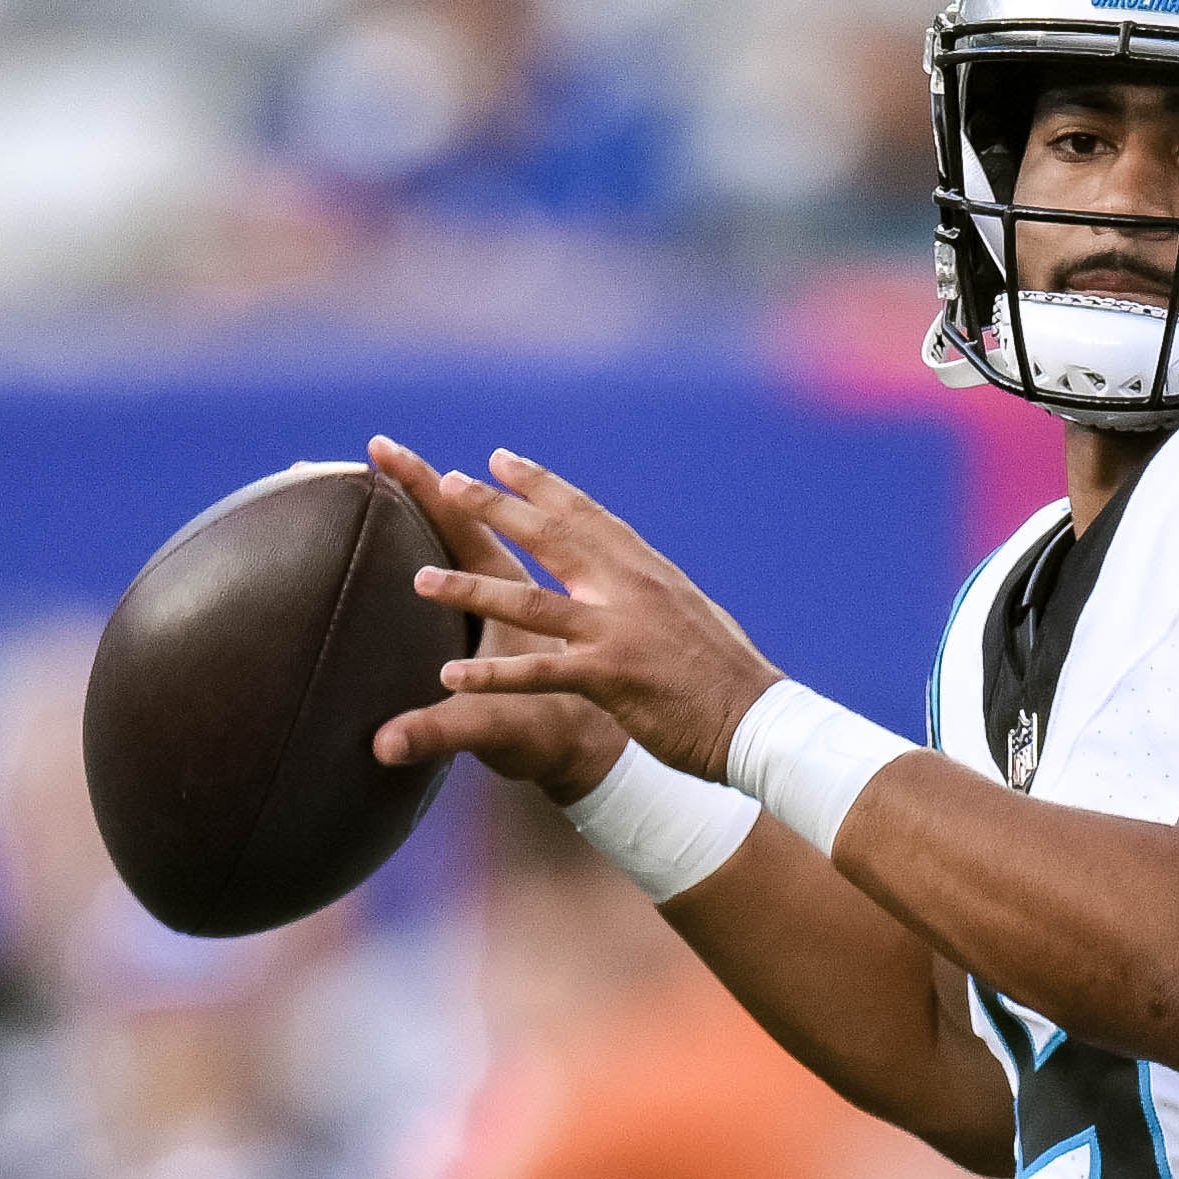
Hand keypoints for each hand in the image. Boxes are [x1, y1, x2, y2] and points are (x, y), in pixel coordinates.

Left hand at [369, 442, 776, 786]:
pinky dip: (493, 675)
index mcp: (647, 571)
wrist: (758, 720)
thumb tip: (633, 577)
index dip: (540, 484)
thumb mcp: (689, 613)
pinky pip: (539, 673)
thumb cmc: (726, 675)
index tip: (500, 457)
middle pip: (550, 538)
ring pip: (530, 603)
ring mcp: (618, 631)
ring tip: (420, 581)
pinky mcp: (611, 679)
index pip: (586, 514)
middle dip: (495, 508)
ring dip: (470, 591)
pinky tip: (450, 677)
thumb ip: (650, 592)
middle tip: (446, 482)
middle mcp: (629, 589)